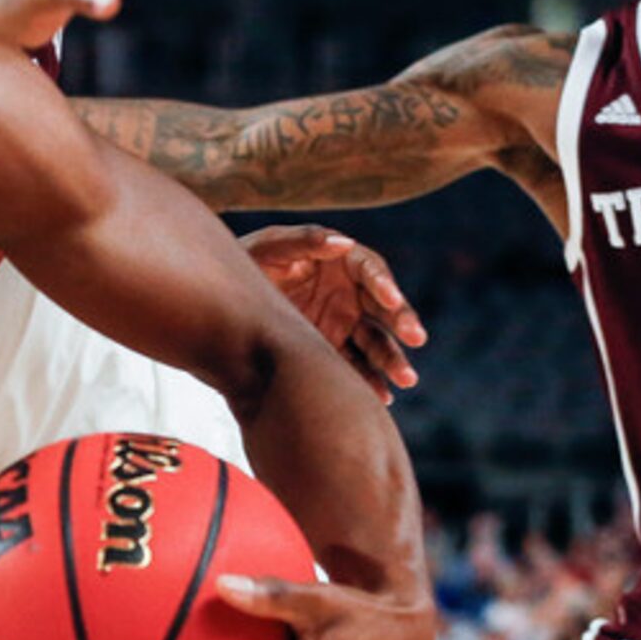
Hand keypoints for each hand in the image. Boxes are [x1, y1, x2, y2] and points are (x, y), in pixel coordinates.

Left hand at [240, 224, 425, 402]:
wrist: (224, 301)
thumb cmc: (250, 262)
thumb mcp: (270, 247)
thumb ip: (304, 241)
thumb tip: (343, 242)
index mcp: (343, 263)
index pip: (372, 271)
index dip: (384, 283)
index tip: (390, 298)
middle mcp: (350, 295)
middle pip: (383, 310)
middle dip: (402, 323)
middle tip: (416, 338)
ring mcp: (343, 326)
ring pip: (375, 344)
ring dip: (392, 361)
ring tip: (405, 380)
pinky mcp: (332, 351)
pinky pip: (356, 369)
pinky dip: (369, 383)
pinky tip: (381, 398)